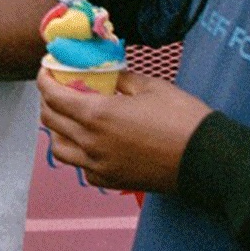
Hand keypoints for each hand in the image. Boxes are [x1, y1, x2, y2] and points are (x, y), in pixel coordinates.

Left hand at [37, 68, 212, 192]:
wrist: (205, 159)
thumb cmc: (181, 118)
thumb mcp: (149, 86)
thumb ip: (120, 79)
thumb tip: (106, 73)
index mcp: (97, 115)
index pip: (53, 96)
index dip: (44, 79)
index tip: (46, 68)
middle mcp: (91, 144)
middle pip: (50, 122)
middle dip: (48, 101)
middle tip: (57, 87)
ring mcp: (100, 167)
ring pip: (60, 150)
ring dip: (57, 130)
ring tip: (69, 116)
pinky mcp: (112, 182)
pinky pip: (82, 168)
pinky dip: (79, 153)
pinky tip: (92, 141)